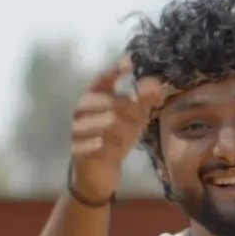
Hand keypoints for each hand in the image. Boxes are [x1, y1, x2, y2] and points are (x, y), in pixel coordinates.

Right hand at [71, 61, 166, 202]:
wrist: (97, 173)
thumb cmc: (114, 140)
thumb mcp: (133, 120)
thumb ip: (144, 101)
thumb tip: (157, 84)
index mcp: (93, 97)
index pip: (103, 78)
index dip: (116, 70)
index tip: (130, 62)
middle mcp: (81, 109)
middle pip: (113, 103)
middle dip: (131, 113)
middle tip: (138, 123)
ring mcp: (77, 129)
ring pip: (110, 123)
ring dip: (125, 132)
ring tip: (126, 139)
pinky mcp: (78, 148)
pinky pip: (103, 143)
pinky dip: (115, 148)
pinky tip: (116, 151)